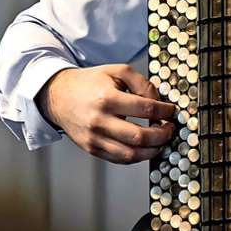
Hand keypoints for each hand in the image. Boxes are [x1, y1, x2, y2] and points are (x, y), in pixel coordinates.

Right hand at [37, 64, 176, 163]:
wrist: (58, 96)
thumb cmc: (89, 83)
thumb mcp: (117, 71)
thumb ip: (142, 83)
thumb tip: (159, 101)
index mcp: (107, 99)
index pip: (145, 109)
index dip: (165, 112)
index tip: (172, 111)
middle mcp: (100, 121)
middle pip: (140, 136)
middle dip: (162, 135)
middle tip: (170, 129)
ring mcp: (94, 138)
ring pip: (130, 154)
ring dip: (152, 151)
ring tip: (161, 142)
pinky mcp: (91, 149)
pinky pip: (119, 159)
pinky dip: (136, 157)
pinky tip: (145, 149)